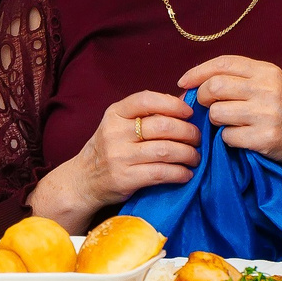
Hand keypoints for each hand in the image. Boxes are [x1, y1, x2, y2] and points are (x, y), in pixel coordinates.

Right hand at [32, 90, 198, 227]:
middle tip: (197, 139)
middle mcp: (115, 132)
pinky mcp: (125, 178)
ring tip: (195, 157)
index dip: (173, 104)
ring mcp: (119, 156)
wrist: (84, 180)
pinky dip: (180, 173)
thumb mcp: (120, 125)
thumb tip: (186, 101)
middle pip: (163, 126)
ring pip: (166, 150)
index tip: (189, 113)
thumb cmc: (109, 149)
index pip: (147, 100)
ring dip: (188, 154)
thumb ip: (148, 114)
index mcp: (115, 113)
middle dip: (188, 132)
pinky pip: (161, 173)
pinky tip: (186, 174)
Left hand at [175, 56, 281, 180]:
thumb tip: (196, 83)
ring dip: (216, 121)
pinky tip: (241, 137)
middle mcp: (268, 89)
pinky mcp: (265, 138)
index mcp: (267, 71)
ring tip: (228, 123)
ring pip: (218, 113)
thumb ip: (242, 79)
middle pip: (215, 87)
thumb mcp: (272, 84)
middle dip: (203, 97)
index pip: (223, 63)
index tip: (184, 82)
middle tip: (206, 107)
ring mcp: (267, 114)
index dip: (198, 72)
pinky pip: (228, 137)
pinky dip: (228, 139)